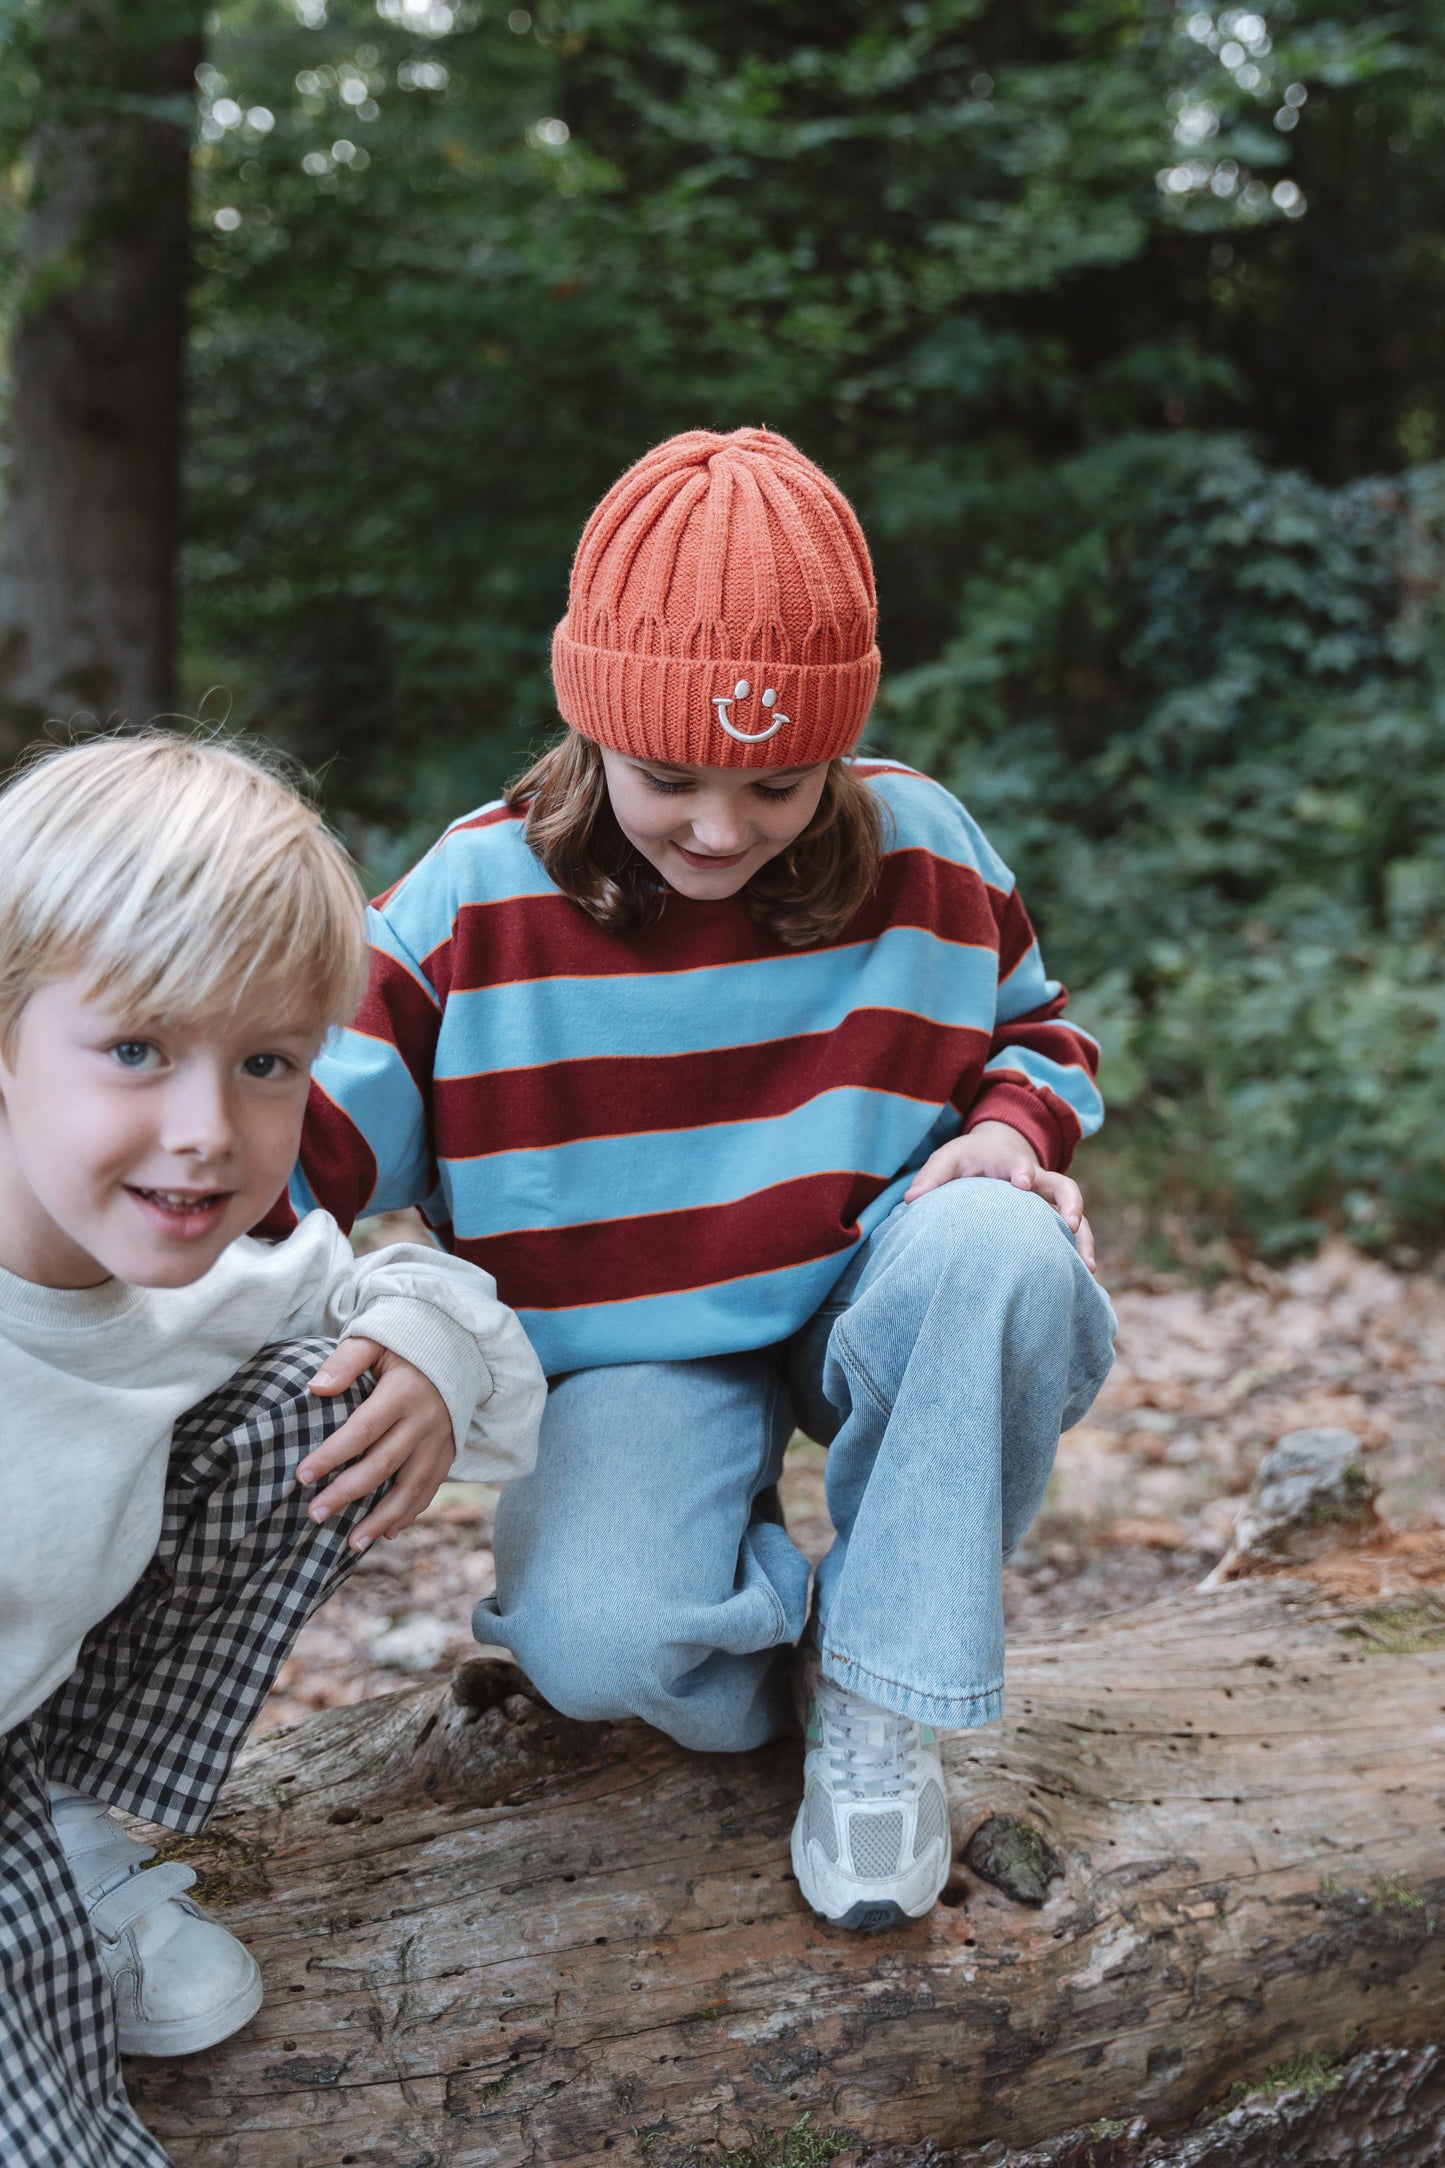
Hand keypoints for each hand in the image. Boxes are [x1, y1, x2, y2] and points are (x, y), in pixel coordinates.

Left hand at [299, 1339, 454, 1551]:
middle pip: (383, 1465)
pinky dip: (411, 1512)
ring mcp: (440, 1439)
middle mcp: (425, 1420)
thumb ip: (346, 1361)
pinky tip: (388, 1532)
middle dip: (347, 1494)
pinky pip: (431, 1487)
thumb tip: (316, 1388)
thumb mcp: (375, 1339)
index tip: (302, 1476)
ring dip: (382, 1518)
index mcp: (403, 1392)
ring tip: (352, 1543)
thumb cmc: (404, 1344)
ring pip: (411, 1487)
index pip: (362, 1431)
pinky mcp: (449, 1450)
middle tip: (314, 1515)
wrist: (458, 1345)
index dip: (332, 1455)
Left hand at [903, 1119, 1096, 1273]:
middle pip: (1063, 1187)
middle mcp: (1037, 1181)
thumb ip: (931, 1178)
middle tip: (1072, 1225)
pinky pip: (1072, 1234)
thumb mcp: (947, 1159)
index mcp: (1007, 1163)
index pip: (1018, 1164)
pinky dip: (1078, 1254)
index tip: (1024, 1182)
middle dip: (1071, 1204)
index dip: (1023, 1171)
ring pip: (1075, 1215)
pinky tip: (1081, 1282)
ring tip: (1087, 1269)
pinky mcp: (1052, 1217)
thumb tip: (910, 1201)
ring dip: (1084, 1239)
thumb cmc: (967, 1158)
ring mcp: (1048, 1200)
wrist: (994, 1151)